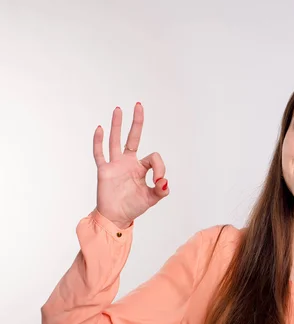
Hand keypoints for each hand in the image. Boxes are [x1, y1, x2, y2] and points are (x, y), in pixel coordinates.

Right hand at [93, 103, 168, 227]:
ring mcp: (115, 165)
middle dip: (136, 123)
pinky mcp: (104, 171)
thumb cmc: (133, 206)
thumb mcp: (152, 199)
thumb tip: (164, 182)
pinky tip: (100, 129)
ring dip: (117, 125)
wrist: (116, 217)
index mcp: (141, 168)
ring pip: (116, 141)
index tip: (159, 182)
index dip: (159, 167)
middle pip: (133, 138)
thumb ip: (161, 190)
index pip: (153, 157)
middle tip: (138, 106)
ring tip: (119, 109)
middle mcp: (128, 162)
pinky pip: (100, 154)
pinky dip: (99, 142)